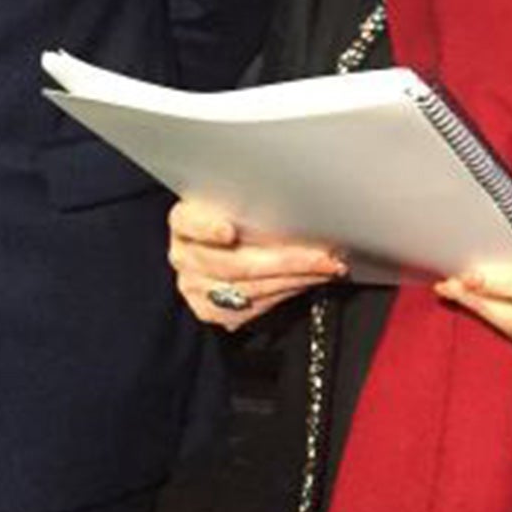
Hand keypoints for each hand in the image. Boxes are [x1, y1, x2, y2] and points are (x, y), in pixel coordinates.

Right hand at [167, 198, 345, 331]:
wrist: (217, 246)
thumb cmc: (234, 216)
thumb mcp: (238, 201)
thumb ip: (254, 203)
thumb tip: (306, 205)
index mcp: (184, 221)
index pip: (189, 223)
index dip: (207, 228)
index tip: (230, 232)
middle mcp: (183, 255)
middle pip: (233, 264)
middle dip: (287, 261)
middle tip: (325, 257)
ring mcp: (193, 286)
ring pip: (248, 289)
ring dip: (296, 279)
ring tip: (328, 268)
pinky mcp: (208, 309)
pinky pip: (251, 308)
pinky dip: (286, 293)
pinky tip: (309, 281)